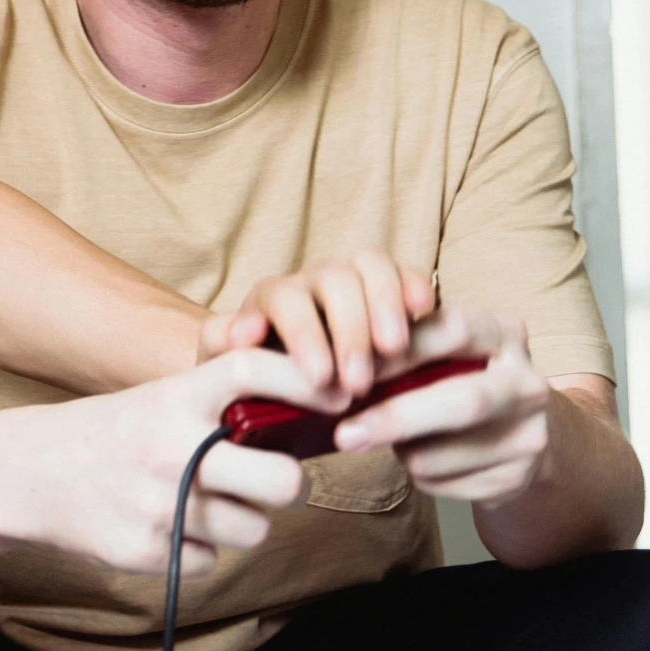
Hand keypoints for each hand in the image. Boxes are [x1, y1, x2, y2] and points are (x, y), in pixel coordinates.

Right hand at [0, 348, 338, 578]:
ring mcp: (159, 504)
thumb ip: (219, 407)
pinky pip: (210, 560)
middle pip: (282, 482)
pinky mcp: (146, 551)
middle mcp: (171, 448)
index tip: (336, 394)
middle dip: (288, 486)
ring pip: (252, 530)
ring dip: (241, 521)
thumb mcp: (159, 401)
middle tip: (274, 482)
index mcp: (174, 398)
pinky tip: (166, 525)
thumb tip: (309, 422)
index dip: (304, 380)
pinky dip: (198, 549)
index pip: (252, 373)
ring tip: (205, 503)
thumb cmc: (111, 433)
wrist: (25, 472)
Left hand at [200, 250, 436, 394]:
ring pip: (371, 266)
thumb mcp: (232, 369)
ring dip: (384, 304)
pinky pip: (407, 275)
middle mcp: (314, 281)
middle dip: (348, 329)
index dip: (302, 333)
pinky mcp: (393, 293)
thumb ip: (225, 348)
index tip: (317, 376)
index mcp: (273, 298)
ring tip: (394, 350)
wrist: (287, 385)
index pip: (284, 298)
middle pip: (333, 279)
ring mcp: (356, 280)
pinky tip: (423, 310)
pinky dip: (415, 286)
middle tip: (358, 381)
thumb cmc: (260, 381)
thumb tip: (241, 333)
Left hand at [334, 310, 550, 503]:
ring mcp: (530, 434)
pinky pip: (442, 483)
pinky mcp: (516, 479)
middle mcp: (529, 382)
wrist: (515, 433)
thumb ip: (403, 349)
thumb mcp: (441, 350)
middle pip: (462, 403)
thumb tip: (339, 370)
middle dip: (395, 419)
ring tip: (396, 438)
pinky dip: (418, 475)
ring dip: (401, 451)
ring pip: (441, 454)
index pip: (452, 331)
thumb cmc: (456, 379)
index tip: (349, 370)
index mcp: (504, 333)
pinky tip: (426, 459)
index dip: (398, 353)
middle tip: (344, 435)